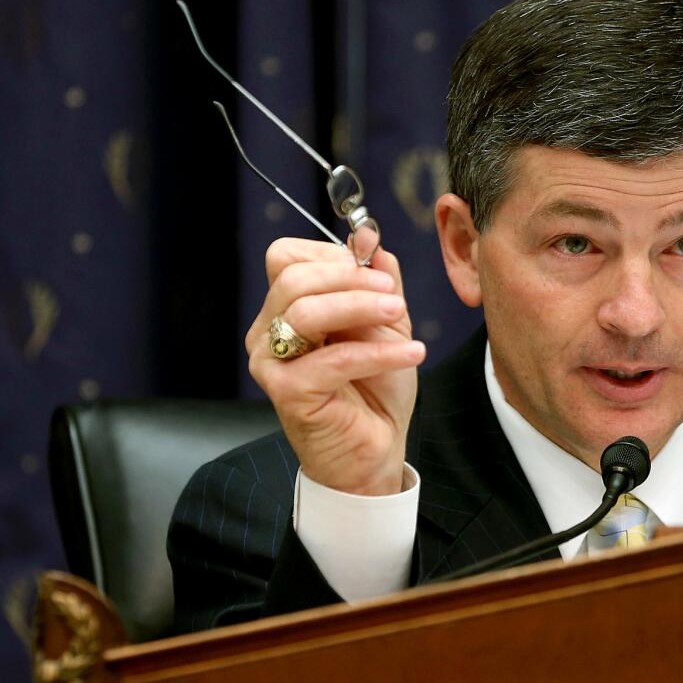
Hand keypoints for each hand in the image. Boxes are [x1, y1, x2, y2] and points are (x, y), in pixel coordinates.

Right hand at [247, 238, 425, 495]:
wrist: (377, 447)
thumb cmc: (376, 388)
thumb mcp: (386, 325)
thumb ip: (379, 281)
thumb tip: (369, 235)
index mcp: (287, 308)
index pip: (286, 257)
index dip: (332, 255)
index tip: (378, 271)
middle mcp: (269, 331)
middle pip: (292, 278)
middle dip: (349, 277)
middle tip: (392, 294)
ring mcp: (271, 362)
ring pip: (305, 312)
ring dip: (359, 306)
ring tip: (400, 315)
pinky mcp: (287, 393)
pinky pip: (331, 360)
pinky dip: (377, 353)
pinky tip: (413, 354)